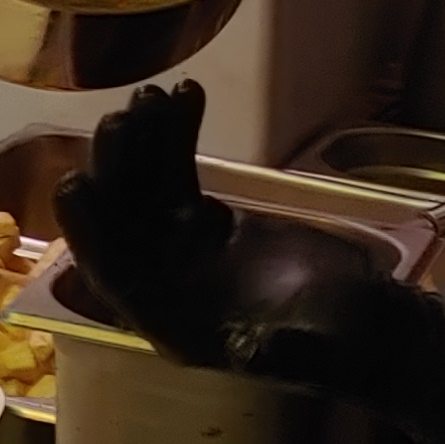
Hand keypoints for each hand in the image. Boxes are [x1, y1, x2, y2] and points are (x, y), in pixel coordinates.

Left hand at [53, 83, 444, 443]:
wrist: (368, 323)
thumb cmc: (337, 346)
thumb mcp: (307, 351)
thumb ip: (274, 349)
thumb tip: (245, 348)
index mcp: (167, 320)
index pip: (112, 273)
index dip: (90, 232)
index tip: (75, 185)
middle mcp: (160, 279)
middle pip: (122, 217)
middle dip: (116, 168)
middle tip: (122, 118)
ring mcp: (179, 244)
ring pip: (145, 184)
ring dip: (143, 138)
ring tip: (151, 93)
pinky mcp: (204, 216)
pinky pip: (177, 168)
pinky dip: (176, 131)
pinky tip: (186, 92)